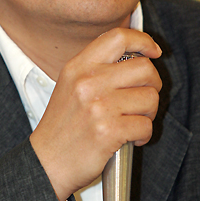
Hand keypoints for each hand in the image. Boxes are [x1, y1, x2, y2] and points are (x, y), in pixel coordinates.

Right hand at [30, 27, 161, 200]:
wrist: (46, 163)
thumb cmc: (62, 127)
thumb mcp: (70, 86)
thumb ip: (97, 69)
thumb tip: (138, 58)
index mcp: (78, 67)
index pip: (118, 37)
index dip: (143, 40)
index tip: (154, 51)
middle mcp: (88, 82)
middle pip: (144, 68)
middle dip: (153, 85)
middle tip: (144, 99)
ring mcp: (98, 106)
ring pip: (150, 98)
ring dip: (149, 113)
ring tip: (134, 121)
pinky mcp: (108, 131)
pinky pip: (146, 126)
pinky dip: (144, 135)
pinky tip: (131, 139)